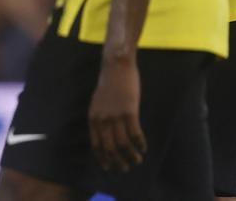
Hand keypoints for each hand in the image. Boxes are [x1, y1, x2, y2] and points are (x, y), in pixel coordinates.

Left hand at [88, 56, 146, 171]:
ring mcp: (115, 116)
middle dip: (117, 161)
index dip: (102, 158)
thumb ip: (100, 118)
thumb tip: (106, 134)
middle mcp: (102, 119)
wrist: (116, 66)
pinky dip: (140, 144)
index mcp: (92, 118)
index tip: (108, 167)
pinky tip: (143, 148)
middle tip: (125, 168)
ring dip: (130, 156)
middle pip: (109, 148)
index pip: (95, 144)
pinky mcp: (129, 111)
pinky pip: (135, 134)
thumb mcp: (98, 103)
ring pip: (123, 144)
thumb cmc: (109, 84)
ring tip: (136, 161)